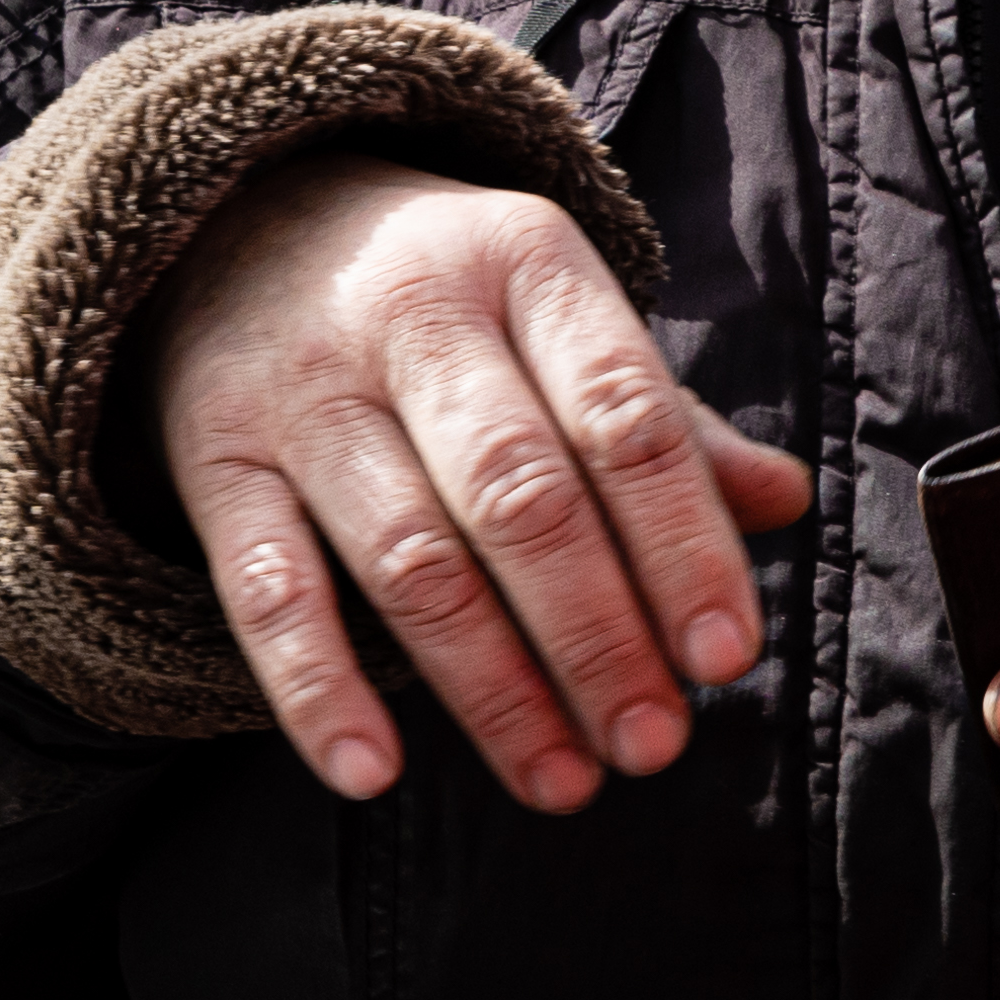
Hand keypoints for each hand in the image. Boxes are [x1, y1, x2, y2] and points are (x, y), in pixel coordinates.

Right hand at [143, 144, 814, 810]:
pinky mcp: (214, 459)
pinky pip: (264, 589)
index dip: (682, 545)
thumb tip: (785, 502)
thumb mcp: (557, 317)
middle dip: (595, 635)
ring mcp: (302, 389)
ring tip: (561, 778)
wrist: (241, 221)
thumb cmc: (448, 304)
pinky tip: (372, 773)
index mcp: (525, 262)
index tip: (726, 658)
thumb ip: (663, 418)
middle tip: (651, 745)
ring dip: (490, 687)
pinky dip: (315, 687)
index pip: (622, 415)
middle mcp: (410, 313)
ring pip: (408, 556)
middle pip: (519, 495)